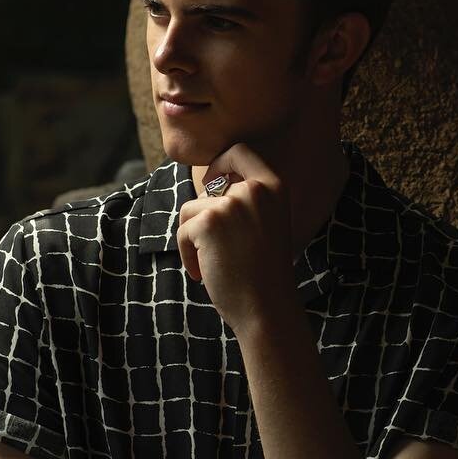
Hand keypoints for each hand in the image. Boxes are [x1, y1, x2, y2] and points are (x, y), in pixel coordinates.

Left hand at [176, 142, 296, 335]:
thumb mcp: (267, 223)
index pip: (239, 151)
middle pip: (209, 185)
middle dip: (204, 214)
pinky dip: (188, 254)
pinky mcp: (207, 223)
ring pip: (192, 209)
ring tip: (212, 262)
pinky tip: (204, 273)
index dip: (220, 164)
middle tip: (214, 242)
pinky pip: (182, 231)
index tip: (213, 184)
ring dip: (193, 237)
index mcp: (274, 186)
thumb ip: (248, 200)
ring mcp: (230, 205)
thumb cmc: (265, 272)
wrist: (266, 307)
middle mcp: (254, 190)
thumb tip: (209, 185)